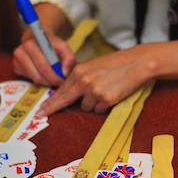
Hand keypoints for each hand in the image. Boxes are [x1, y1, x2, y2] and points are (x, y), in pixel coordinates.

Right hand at [13, 31, 76, 86]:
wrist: (38, 39)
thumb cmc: (51, 43)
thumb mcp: (63, 46)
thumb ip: (69, 58)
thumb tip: (64, 73)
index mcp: (30, 44)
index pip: (43, 66)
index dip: (54, 76)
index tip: (63, 79)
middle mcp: (20, 52)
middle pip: (38, 75)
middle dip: (51, 81)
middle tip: (61, 82)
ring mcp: (16, 61)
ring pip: (34, 79)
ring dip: (47, 82)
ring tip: (55, 79)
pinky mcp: (17, 68)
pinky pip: (30, 79)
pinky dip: (41, 80)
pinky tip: (46, 75)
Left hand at [36, 46, 152, 115]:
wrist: (137, 62)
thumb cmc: (116, 63)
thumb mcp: (93, 66)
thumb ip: (80, 77)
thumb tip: (68, 92)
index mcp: (79, 71)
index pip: (61, 90)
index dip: (50, 102)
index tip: (40, 111)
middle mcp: (84, 81)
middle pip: (65, 100)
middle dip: (53, 108)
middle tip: (41, 115)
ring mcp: (95, 91)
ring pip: (86, 107)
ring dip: (93, 103)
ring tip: (105, 90)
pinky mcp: (107, 99)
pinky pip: (99, 110)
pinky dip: (104, 106)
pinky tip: (112, 94)